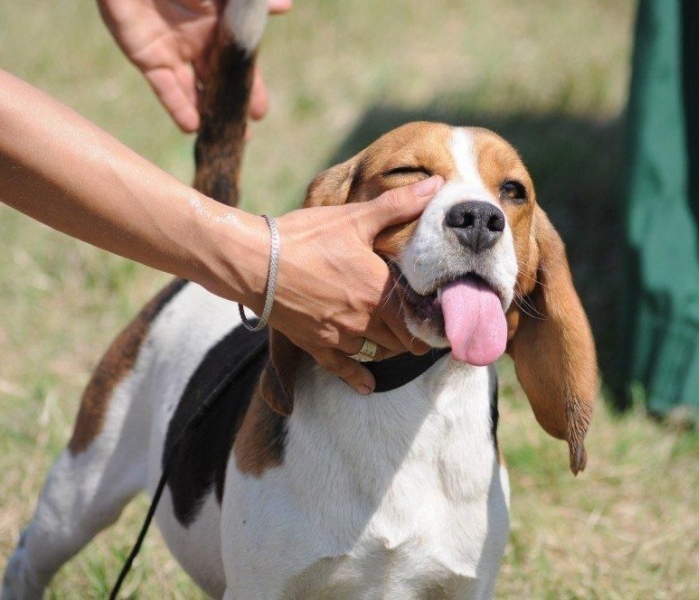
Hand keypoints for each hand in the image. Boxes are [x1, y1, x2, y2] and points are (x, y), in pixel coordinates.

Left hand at [97, 0, 291, 131]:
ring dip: (207, 115)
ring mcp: (172, 52)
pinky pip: (165, 89)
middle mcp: (197, 43)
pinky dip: (178, 108)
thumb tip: (287, 5)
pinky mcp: (147, 58)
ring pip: (193, 91)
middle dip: (232, 109)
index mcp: (218, 26)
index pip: (239, 64)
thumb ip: (251, 4)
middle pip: (219, 83)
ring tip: (221, 138)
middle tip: (245, 135)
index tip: (260, 113)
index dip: (250, 88)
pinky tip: (192, 127)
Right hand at [269, 176, 442, 392]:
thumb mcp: (354, 217)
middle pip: (400, 338)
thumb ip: (398, 205)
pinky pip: (341, 368)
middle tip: (424, 333)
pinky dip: (357, 378)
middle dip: (412, 335)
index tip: (443, 322)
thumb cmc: (305, 237)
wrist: (254, 262)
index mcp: (379, 290)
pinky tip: (368, 386)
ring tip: (397, 345)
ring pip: (375, 352)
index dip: (432, 320)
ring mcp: (338, 334)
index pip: (417, 316)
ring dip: (388, 350)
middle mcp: (364, 318)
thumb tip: (438, 184)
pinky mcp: (314, 343)